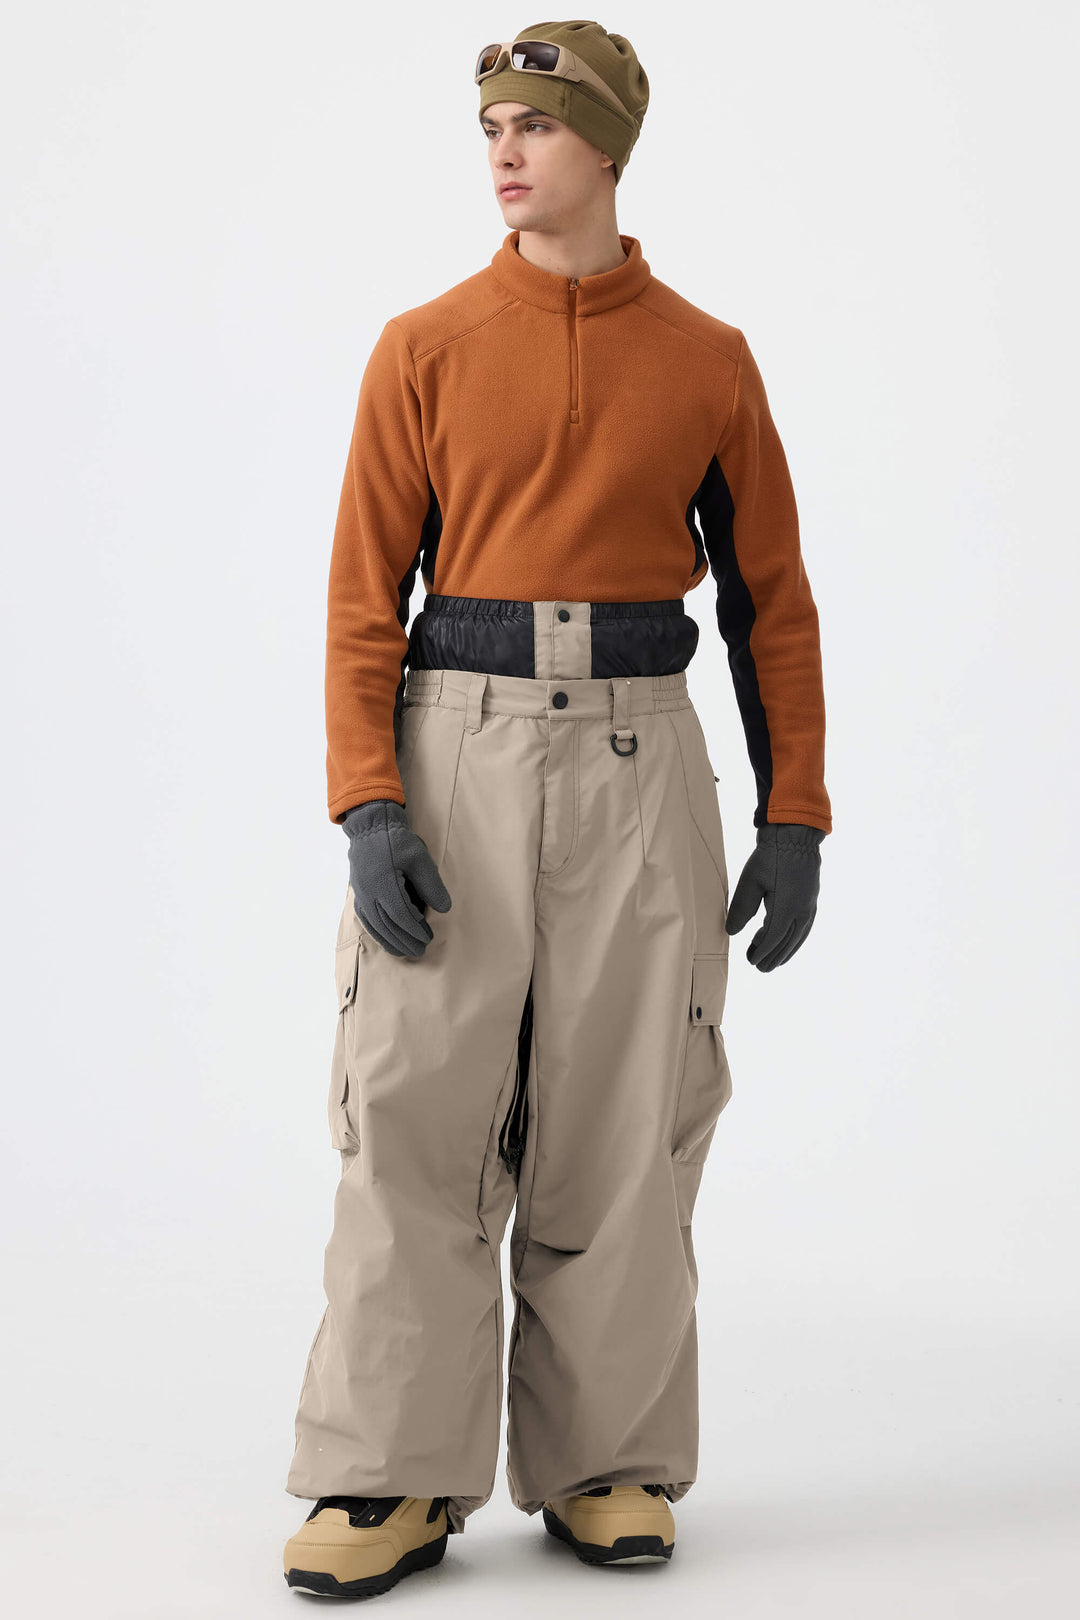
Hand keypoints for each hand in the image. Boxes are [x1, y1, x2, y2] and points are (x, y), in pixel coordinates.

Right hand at [341, 799, 451, 958]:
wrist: (370, 826)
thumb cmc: (396, 839)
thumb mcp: (419, 858)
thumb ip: (431, 884)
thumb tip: (444, 909)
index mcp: (383, 884)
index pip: (401, 916)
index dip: (415, 930)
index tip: (428, 938)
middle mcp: (368, 893)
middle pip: (387, 925)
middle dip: (404, 941)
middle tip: (420, 951)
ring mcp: (360, 894)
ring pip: (374, 926)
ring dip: (390, 941)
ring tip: (404, 952)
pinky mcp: (358, 893)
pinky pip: (365, 919)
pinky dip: (376, 933)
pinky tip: (386, 939)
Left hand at [725, 823, 824, 971]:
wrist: (796, 835)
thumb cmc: (771, 856)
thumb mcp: (750, 881)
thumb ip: (741, 909)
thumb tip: (732, 932)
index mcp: (787, 907)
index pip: (774, 938)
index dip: (763, 951)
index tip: (751, 960)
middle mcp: (802, 911)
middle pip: (787, 942)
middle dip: (773, 957)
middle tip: (759, 967)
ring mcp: (809, 906)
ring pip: (798, 937)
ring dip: (785, 951)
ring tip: (773, 961)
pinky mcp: (811, 900)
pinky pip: (804, 928)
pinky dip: (795, 939)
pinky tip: (787, 941)